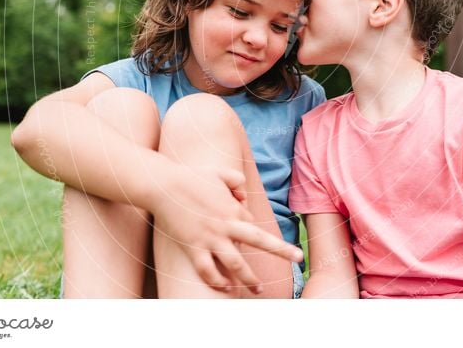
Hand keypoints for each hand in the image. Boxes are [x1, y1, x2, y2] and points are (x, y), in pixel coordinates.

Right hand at [150, 162, 302, 293]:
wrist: (165, 185)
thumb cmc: (192, 177)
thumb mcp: (220, 173)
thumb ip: (237, 181)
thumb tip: (243, 197)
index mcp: (234, 208)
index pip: (254, 226)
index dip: (253, 233)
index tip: (251, 237)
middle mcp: (226, 225)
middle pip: (260, 242)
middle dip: (282, 251)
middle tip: (297, 258)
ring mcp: (210, 238)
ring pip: (236, 264)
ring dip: (249, 279)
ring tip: (259, 290)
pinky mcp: (193, 247)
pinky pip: (207, 270)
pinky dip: (217, 281)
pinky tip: (225, 288)